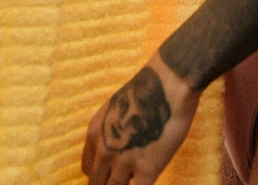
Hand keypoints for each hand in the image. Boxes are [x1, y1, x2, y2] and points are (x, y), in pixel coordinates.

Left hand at [81, 53, 199, 184]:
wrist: (169, 83)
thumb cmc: (148, 88)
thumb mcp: (117, 108)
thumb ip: (111, 130)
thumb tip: (117, 147)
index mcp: (95, 133)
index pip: (88, 168)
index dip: (100, 173)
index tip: (111, 173)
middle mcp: (104, 151)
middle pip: (97, 184)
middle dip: (108, 184)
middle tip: (122, 179)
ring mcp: (124, 163)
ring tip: (134, 178)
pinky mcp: (147, 170)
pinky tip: (146, 179)